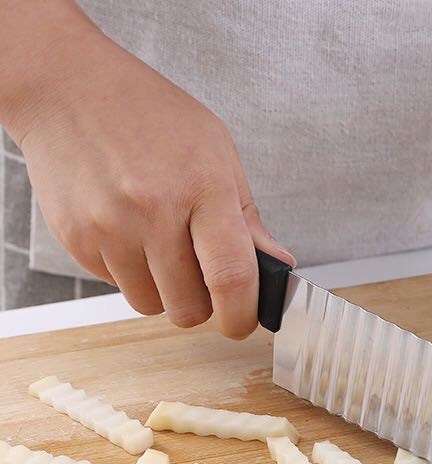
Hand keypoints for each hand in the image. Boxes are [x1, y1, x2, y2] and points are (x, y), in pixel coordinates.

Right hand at [10, 18, 292, 338]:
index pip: (231, 277)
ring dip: (163, 291)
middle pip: (188, 307)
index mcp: (202, 187)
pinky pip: (116, 286)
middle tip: (201, 277)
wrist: (69, 87)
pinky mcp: (76, 238)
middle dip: (202, 305)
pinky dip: (129, 272)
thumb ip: (248, 219)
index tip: (242, 323)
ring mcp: (109, 226)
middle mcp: (153, 210)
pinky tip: (128, 232)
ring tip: (160, 246)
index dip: (242, 315)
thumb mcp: (218, 154)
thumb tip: (277, 266)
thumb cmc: (151, 117)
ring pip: (150, 304)